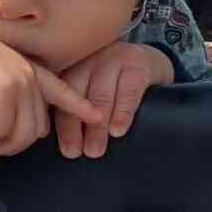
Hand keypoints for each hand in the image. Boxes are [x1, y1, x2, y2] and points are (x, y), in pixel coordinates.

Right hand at [0, 17, 97, 156]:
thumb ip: (8, 93)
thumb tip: (12, 125)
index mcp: (26, 68)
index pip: (60, 88)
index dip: (78, 105)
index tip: (96, 116)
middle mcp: (28, 75)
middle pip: (37, 128)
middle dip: (11, 142)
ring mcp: (19, 82)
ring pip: (22, 136)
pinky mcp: (5, 92)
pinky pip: (1, 132)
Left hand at [52, 41, 176, 158]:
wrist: (150, 62)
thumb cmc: (116, 85)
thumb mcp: (92, 89)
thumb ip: (76, 108)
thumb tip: (67, 146)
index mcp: (71, 65)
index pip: (61, 96)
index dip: (65, 125)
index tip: (70, 150)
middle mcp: (89, 58)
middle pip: (78, 94)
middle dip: (78, 127)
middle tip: (84, 153)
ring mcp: (113, 58)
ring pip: (101, 94)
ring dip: (98, 126)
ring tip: (97, 149)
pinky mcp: (138, 63)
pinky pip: (128, 90)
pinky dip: (123, 112)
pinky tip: (118, 130)